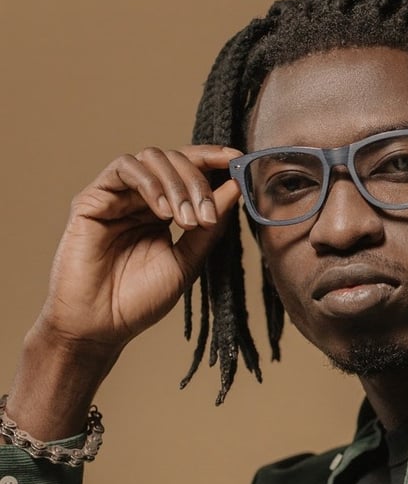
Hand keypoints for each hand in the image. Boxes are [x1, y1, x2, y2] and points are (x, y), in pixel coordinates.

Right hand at [7, 145, 241, 438]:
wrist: (101, 326)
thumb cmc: (141, 299)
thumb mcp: (188, 260)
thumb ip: (211, 225)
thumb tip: (237, 187)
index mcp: (164, 210)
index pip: (190, 169)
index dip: (215, 158)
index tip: (239, 159)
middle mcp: (140, 198)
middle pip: (175, 159)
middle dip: (199, 182)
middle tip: (206, 214)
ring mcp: (116, 196)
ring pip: (152, 158)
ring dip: (178, 183)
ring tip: (186, 220)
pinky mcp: (92, 199)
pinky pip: (123, 168)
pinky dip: (150, 182)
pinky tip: (161, 211)